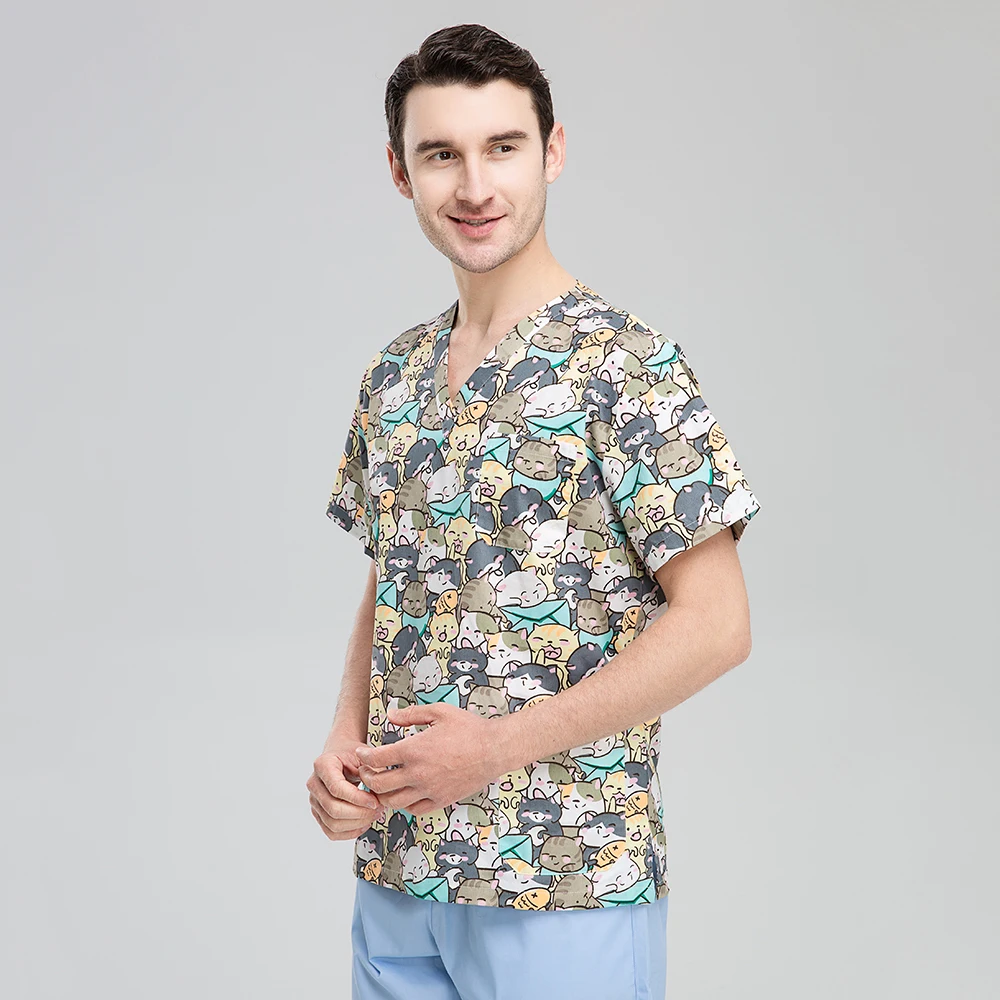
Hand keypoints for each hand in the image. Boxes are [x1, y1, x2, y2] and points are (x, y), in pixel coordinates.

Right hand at [306, 732, 384, 840]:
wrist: (341, 754)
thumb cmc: (352, 754)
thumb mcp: (364, 755)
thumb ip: (372, 771)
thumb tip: (379, 793)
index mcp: (323, 765)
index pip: (337, 788)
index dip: (358, 798)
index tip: (375, 801)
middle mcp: (314, 783)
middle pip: (333, 809)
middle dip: (360, 813)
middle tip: (378, 809)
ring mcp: (315, 800)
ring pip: (332, 824)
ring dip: (357, 824)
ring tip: (374, 815)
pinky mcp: (319, 813)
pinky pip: (331, 832)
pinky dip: (349, 832)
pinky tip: (364, 824)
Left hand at [354, 704, 500, 816]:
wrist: (494, 750)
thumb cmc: (468, 729)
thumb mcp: (439, 712)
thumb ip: (411, 714)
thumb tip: (390, 716)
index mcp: (414, 750)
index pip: (376, 759)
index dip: (364, 756)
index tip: (362, 753)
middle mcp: (418, 774)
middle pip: (379, 785)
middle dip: (367, 778)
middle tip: (366, 771)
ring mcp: (429, 790)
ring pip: (393, 802)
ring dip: (382, 794)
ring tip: (381, 785)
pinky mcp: (441, 800)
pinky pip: (414, 810)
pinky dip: (404, 804)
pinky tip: (404, 793)